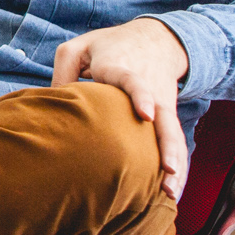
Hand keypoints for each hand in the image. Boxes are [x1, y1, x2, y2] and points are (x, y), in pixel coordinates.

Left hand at [52, 18, 190, 200]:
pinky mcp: (168, 116)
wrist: (156, 39)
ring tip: (171, 195)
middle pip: (165, 119)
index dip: (140, 96)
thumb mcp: (78, 48)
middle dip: (169, 146)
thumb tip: (55, 105)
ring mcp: (163, 105)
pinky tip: (173, 192)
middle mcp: (150, 89)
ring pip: (174, 135)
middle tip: (169, 171)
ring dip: (176, 163)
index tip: (146, 114)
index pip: (134, 82)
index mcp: (123, 69)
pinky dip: (178, 166)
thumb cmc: (108, 46)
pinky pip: (175, 142)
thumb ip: (62, 72)